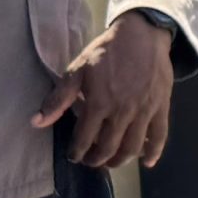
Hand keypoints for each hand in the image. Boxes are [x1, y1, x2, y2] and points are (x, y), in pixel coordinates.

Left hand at [34, 12, 176, 169]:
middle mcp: (122, 112)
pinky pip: (160, 135)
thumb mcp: (77, 70)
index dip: (76, 152)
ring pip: (132, 147)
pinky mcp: (161, 107)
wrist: (142, 35)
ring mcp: (144, 111)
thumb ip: (59, 98)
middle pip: (108, 148)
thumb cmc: (107, 52)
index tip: (73, 156)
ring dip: (120, 160)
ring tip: (112, 161)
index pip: (84, 139)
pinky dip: (154, 152)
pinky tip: (147, 163)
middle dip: (96, 160)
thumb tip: (37, 122)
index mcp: (98, 103)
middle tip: (91, 161)